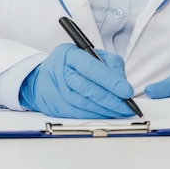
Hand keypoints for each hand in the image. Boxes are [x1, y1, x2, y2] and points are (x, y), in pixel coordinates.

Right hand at [19, 43, 135, 117]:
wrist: (42, 77)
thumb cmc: (69, 63)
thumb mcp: (87, 53)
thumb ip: (106, 63)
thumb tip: (122, 81)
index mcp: (70, 54)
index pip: (93, 68)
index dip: (111, 81)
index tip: (127, 90)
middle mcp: (62, 72)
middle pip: (89, 88)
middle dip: (112, 99)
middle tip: (127, 105)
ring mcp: (57, 91)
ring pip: (85, 104)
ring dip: (105, 110)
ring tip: (120, 110)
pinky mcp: (57, 107)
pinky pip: (80, 114)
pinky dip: (95, 115)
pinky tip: (106, 114)